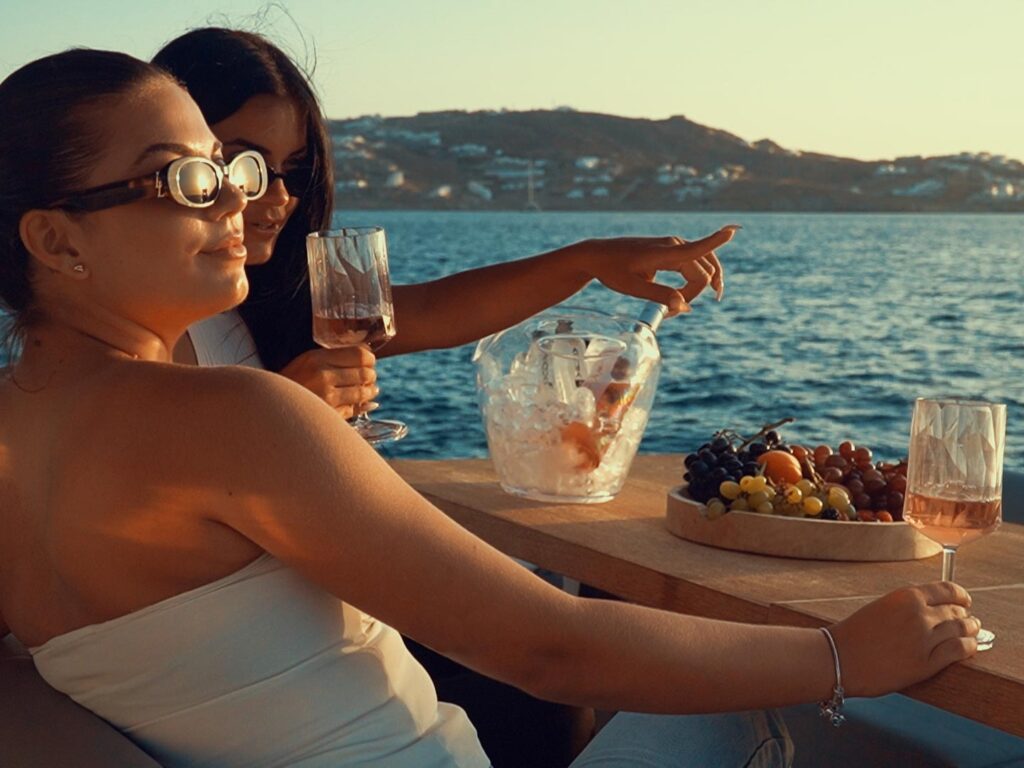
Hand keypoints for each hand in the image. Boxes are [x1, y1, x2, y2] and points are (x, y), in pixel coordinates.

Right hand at [279, 346, 377, 418]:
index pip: (360, 355)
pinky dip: (360, 407)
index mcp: (317, 358)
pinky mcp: (328, 416)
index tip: (368, 362)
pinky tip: (358, 404)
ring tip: (368, 390)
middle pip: (365, 373)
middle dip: (370, 376)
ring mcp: (326, 398)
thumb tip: (367, 355)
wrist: (268, 405)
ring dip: (369, 391)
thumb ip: (333, 357)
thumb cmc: (291, 381)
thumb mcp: (307, 361)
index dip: (369, 359)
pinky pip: (354, 409)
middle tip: (368, 378)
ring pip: (362, 393)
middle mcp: (323, 376)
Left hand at [580, 226, 737, 315]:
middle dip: (692, 296)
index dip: (716, 241)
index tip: (733, 231)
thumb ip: (659, 296)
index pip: (697, 249)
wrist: (598, 256)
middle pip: (702, 274)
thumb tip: (685, 306)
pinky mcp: (672, 251)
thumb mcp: (632, 287)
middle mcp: (674, 244)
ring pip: (703, 268)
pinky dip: (696, 281)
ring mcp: (675, 246)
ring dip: (697, 290)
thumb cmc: (612, 270)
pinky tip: (693, 294)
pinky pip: (695, 264)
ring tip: (678, 309)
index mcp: (664, 251)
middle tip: (666, 315)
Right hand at [830, 581, 978, 697]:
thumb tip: (933, 611)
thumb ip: (908, 607)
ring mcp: (924, 638)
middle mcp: (919, 614)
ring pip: (962, 629)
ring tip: (972, 632)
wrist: (839, 658)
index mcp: (906, 596)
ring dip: (971, 630)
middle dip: (964, 615)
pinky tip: (969, 648)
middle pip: (956, 610)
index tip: (964, 600)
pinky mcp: (927, 663)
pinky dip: (969, 647)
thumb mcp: (882, 608)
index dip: (960, 595)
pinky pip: (959, 650)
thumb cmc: (854, 635)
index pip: (947, 589)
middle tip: (967, 620)